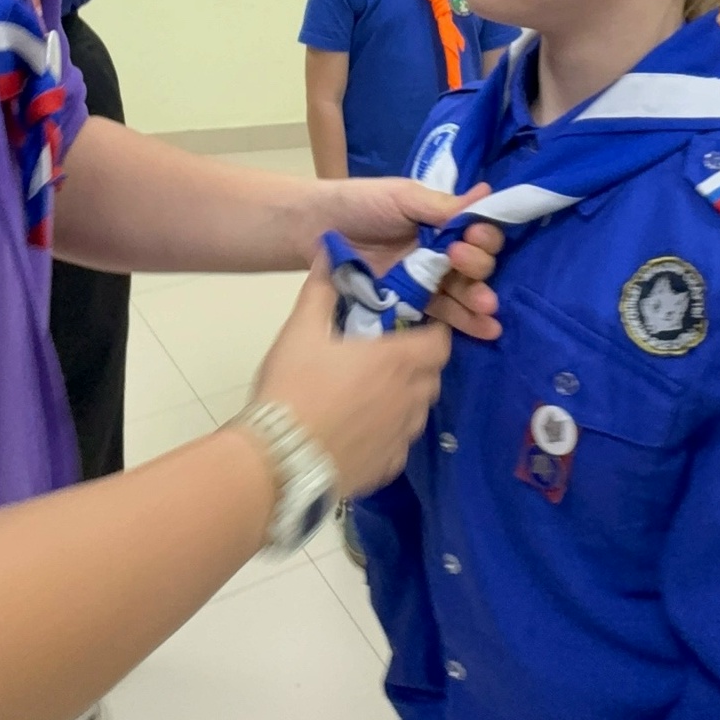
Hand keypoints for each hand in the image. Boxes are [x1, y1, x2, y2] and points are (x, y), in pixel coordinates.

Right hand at [254, 255, 449, 497]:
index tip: (410, 328)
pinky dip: (390, 434)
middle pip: (433, 376)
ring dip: (406, 399)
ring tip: (372, 395)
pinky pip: (400, 444)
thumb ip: (321, 290)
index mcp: (396, 361)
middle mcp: (409, 399)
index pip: (440, 342)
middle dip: (419, 364)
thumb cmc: (293, 388)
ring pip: (419, 412)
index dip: (431, 333)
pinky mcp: (388, 468)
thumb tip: (328, 252)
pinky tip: (361, 430)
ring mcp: (401, 437)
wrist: (278, 461)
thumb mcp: (301, 331)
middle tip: (386, 358)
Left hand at [313, 178, 503, 341]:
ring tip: (487, 309)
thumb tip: (487, 193)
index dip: (483, 237)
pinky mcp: (410, 306)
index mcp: (442, 225)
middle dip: (478, 267)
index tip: (474, 235)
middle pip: (475, 266)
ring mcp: (426, 283)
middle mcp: (440, 254)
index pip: (476, 234)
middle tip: (460, 262)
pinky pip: (440, 315)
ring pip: (462, 293)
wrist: (314, 228)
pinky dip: (465, 323)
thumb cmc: (360, 204)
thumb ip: (441, 205)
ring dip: (478, 301)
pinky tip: (484, 329)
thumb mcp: (402, 197)